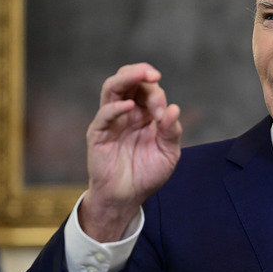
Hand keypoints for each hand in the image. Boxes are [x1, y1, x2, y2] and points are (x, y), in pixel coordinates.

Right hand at [80, 63, 181, 241]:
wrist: (127, 197)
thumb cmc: (147, 174)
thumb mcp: (168, 154)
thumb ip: (171, 132)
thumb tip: (174, 109)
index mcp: (144, 114)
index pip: (148, 89)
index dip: (157, 94)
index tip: (163, 114)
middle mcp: (127, 112)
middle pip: (128, 80)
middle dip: (142, 74)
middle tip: (154, 76)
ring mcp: (111, 121)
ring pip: (112, 88)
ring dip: (127, 78)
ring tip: (141, 75)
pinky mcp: (98, 134)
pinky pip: (104, 115)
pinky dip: (116, 107)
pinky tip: (129, 107)